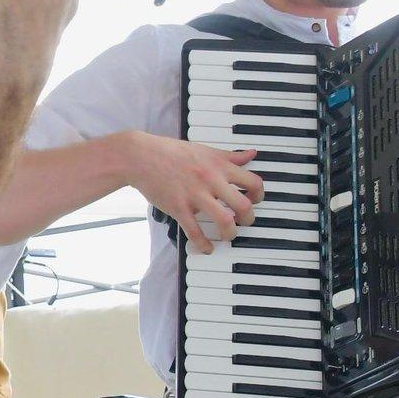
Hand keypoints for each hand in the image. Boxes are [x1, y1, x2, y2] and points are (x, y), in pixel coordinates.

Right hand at [125, 133, 265, 251]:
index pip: (253, 182)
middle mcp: (210, 180)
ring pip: (224, 220)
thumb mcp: (204, 149)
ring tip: (228, 234)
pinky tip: (206, 248)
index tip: (253, 200)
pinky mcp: (178, 208)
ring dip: (230, 233)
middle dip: (248, 219)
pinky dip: (203, 244)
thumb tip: (251, 154)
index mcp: (219, 165)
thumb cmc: (170, 152)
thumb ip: (229, 156)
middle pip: (243, 205)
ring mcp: (194, 195)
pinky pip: (195, 232)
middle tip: (244, 221)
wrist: (139, 156)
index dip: (259, 195)